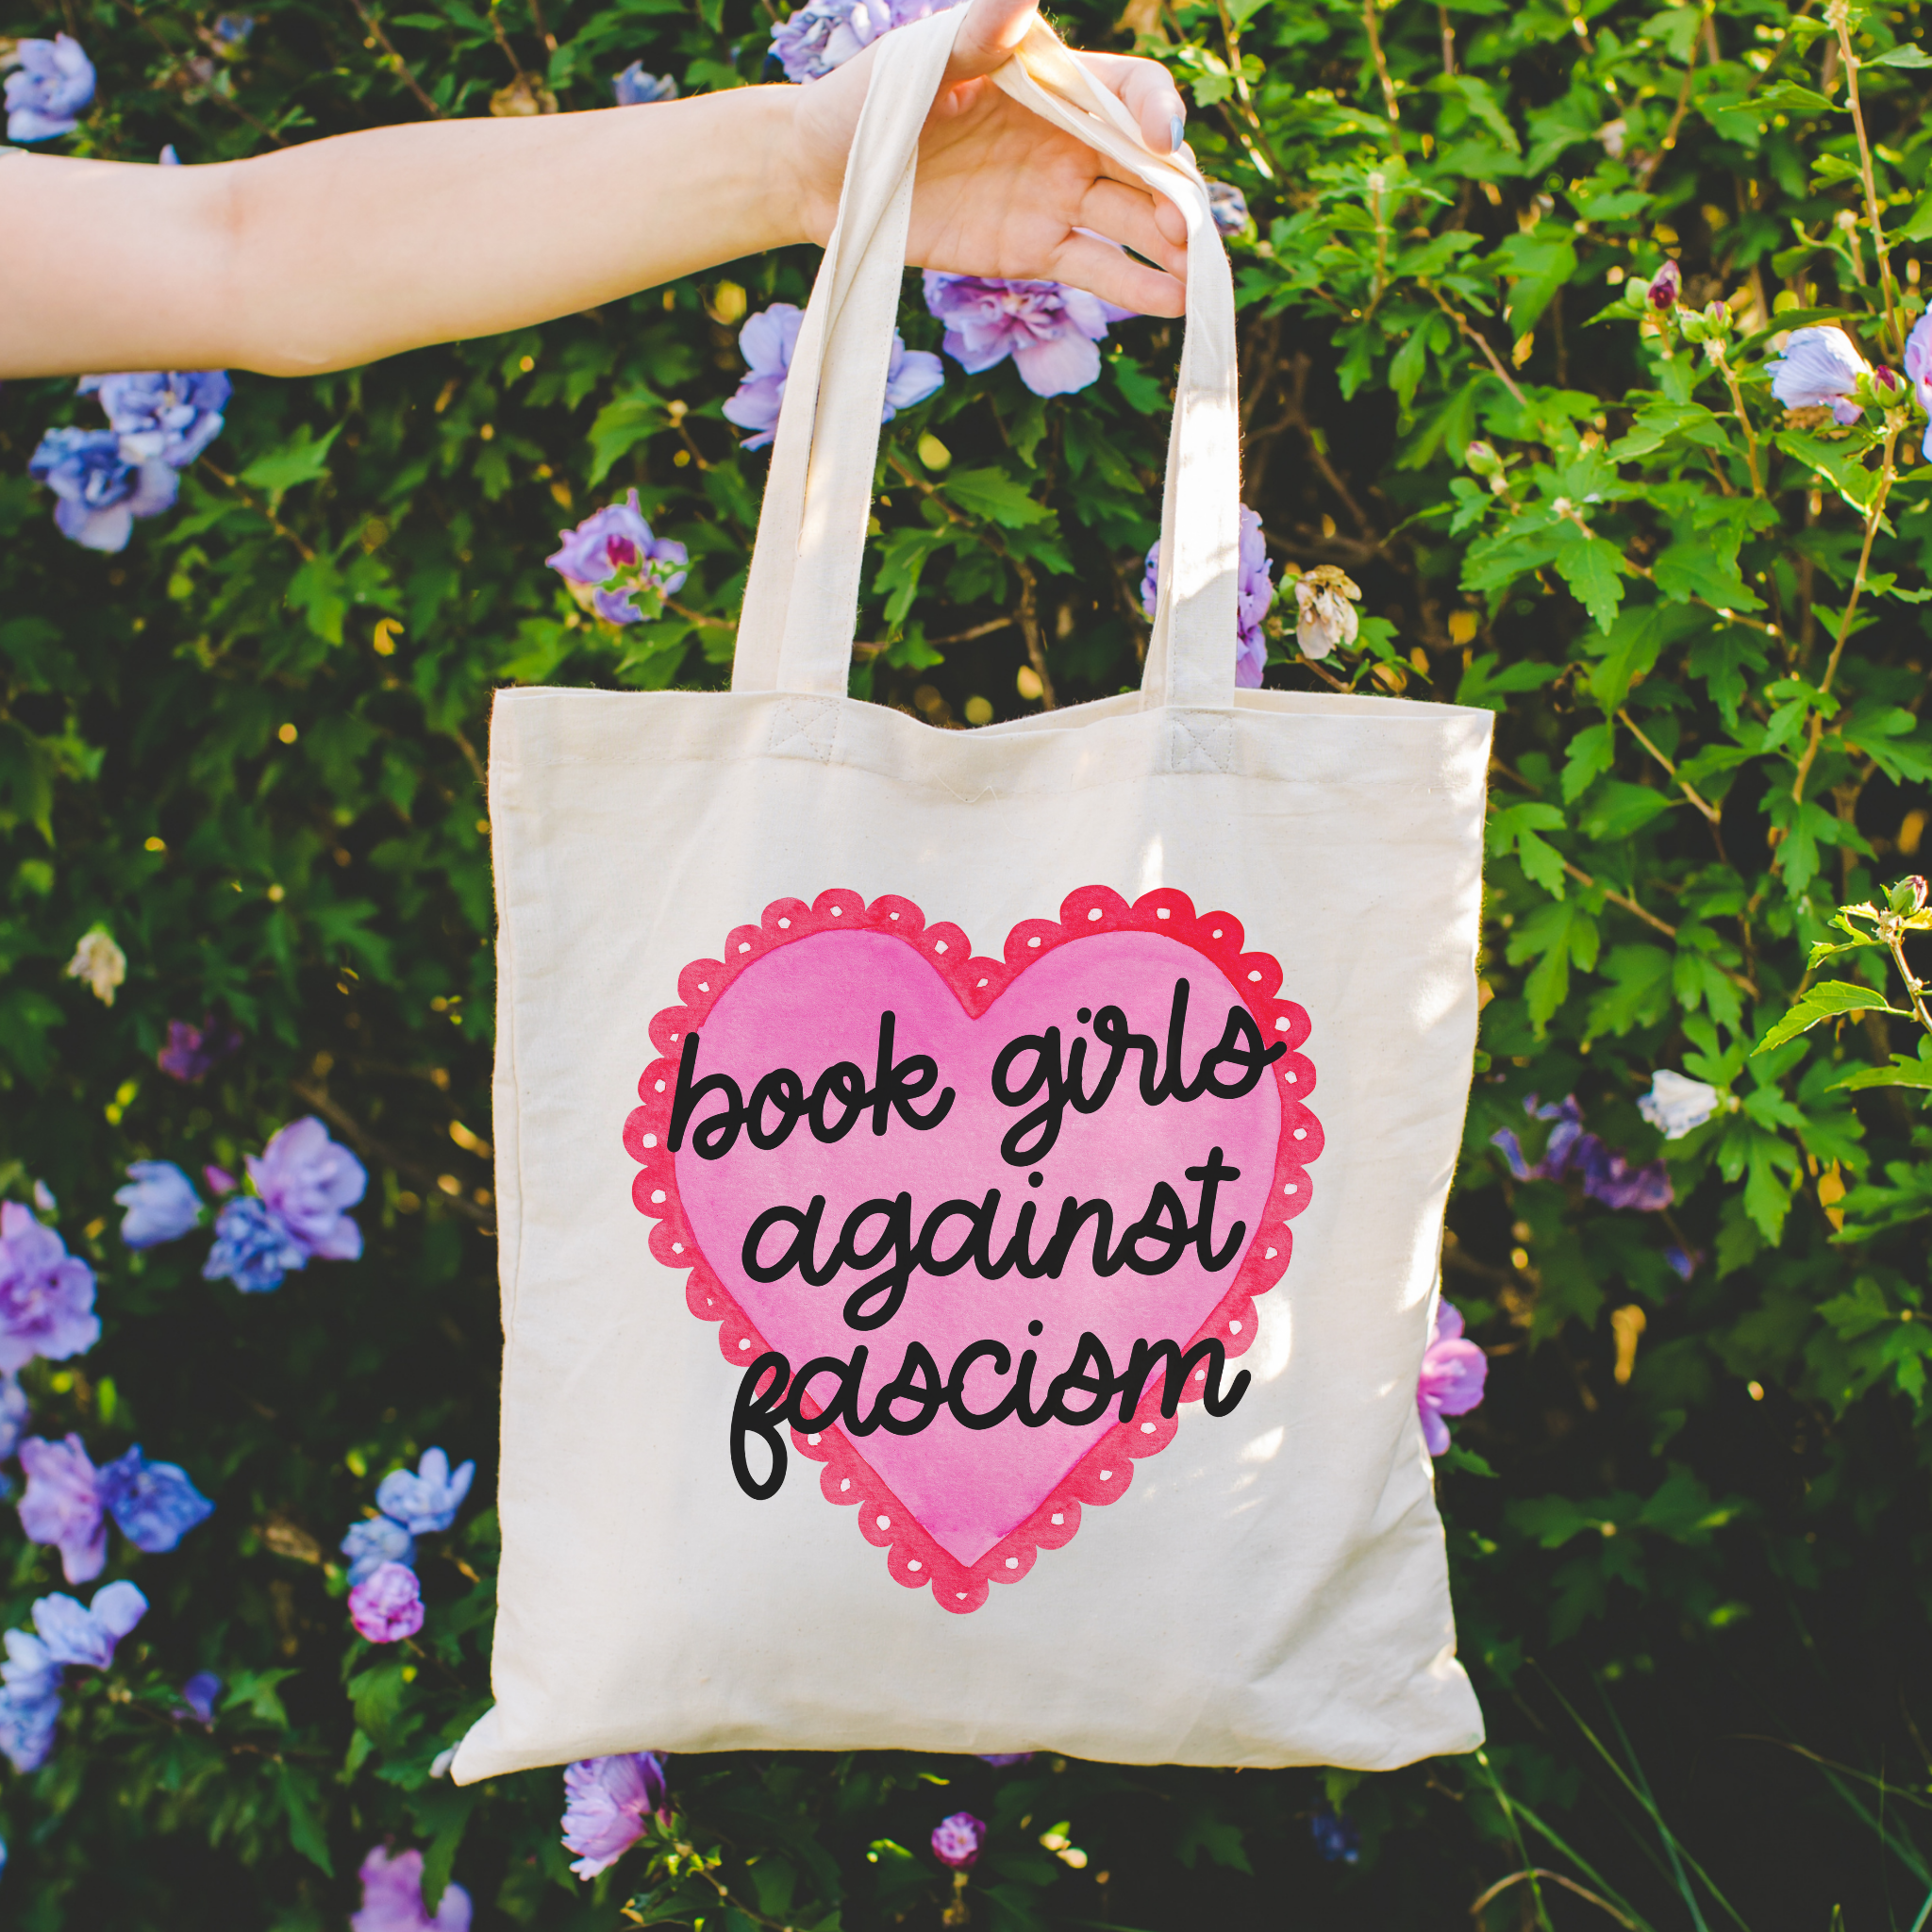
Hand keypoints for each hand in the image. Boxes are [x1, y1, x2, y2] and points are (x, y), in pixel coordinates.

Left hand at [788, 0, 1190, 318]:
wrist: (823, 174)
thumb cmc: (869, 100)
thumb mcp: (921, 60)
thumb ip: (978, 32)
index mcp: (1051, 80)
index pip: (1128, 91)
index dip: (1153, 111)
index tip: (1159, 138)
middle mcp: (1067, 138)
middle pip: (1145, 163)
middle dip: (1175, 194)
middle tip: (1189, 231)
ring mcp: (1055, 198)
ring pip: (1131, 220)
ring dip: (1170, 245)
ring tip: (1197, 277)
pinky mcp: (1034, 250)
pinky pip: (1096, 268)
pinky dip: (1136, 287)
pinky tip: (1173, 304)